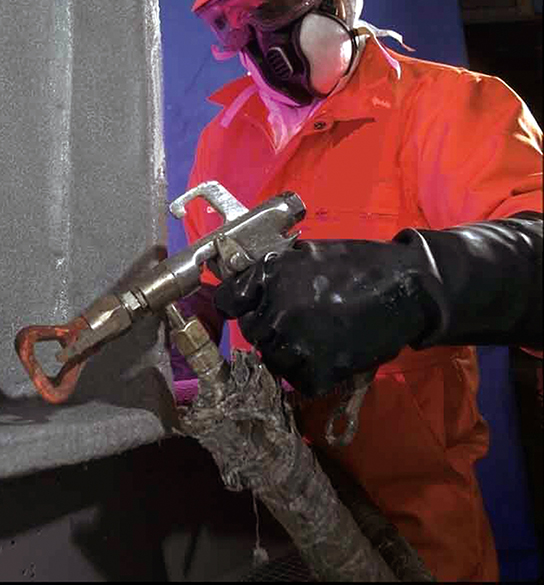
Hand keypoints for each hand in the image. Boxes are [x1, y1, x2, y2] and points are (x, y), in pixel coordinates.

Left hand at [212, 238, 437, 396]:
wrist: (408, 285)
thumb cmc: (359, 264)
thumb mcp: (307, 253)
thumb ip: (273, 270)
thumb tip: (245, 283)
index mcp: (270, 274)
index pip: (228, 301)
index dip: (238, 307)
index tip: (250, 310)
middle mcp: (277, 307)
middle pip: (251, 334)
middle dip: (269, 331)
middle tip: (298, 325)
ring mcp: (297, 340)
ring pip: (273, 361)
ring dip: (289, 356)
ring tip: (317, 340)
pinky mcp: (321, 368)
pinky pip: (300, 381)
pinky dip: (312, 375)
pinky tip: (329, 357)